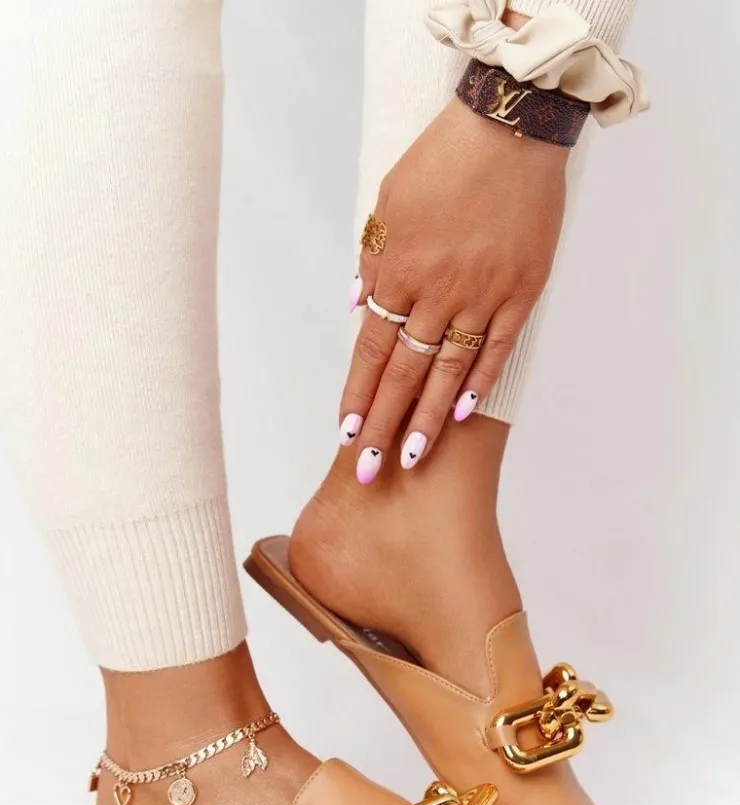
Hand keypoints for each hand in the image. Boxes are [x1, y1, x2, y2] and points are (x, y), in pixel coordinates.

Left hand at [341, 96, 567, 481]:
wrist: (509, 127)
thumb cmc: (443, 159)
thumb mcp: (387, 201)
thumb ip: (373, 259)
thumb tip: (358, 307)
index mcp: (399, 270)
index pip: (371, 349)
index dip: (357, 393)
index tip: (344, 432)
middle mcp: (437, 291)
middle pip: (404, 373)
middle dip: (381, 425)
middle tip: (367, 469)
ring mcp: (482, 295)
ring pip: (449, 372)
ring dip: (426, 420)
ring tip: (410, 459)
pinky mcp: (521, 292)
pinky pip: (497, 349)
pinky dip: (479, 383)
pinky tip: (462, 416)